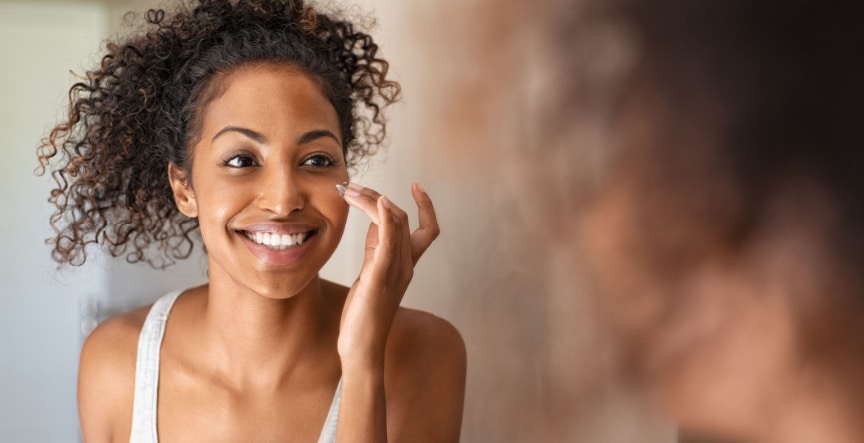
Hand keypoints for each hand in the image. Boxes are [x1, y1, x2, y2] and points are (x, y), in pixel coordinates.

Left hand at [337, 182, 439, 368]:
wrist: (361, 346)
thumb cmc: (363, 313)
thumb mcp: (371, 274)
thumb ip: (376, 249)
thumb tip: (374, 221)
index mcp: (406, 265)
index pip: (428, 229)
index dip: (427, 206)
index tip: (416, 185)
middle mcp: (406, 265)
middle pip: (403, 218)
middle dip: (377, 196)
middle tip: (352, 187)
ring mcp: (395, 271)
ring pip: (394, 223)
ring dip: (373, 200)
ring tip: (350, 191)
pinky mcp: (379, 276)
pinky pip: (388, 241)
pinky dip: (385, 217)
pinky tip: (378, 202)